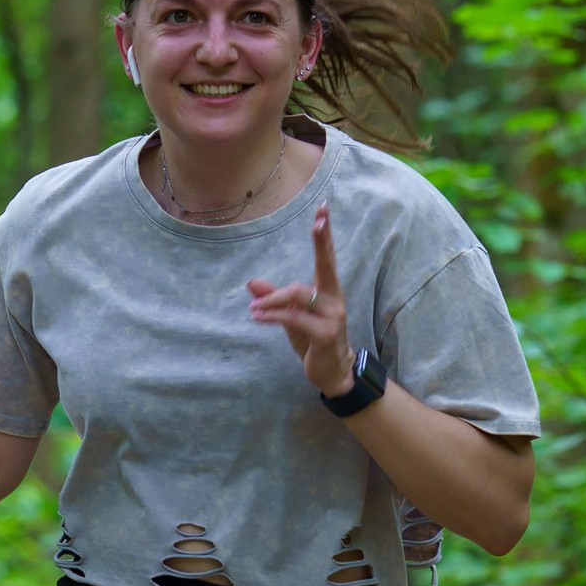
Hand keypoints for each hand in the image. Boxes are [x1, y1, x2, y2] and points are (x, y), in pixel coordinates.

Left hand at [247, 205, 356, 398]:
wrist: (334, 374)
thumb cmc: (314, 343)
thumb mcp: (292, 319)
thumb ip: (274, 300)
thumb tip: (251, 283)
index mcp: (328, 292)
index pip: (326, 258)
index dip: (324, 236)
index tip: (323, 211)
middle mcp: (334, 300)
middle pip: (325, 265)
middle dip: (322, 241)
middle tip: (319, 220)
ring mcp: (332, 317)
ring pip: (298, 295)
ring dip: (272, 298)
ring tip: (254, 307)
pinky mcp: (325, 335)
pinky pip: (293, 318)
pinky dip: (272, 315)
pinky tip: (257, 316)